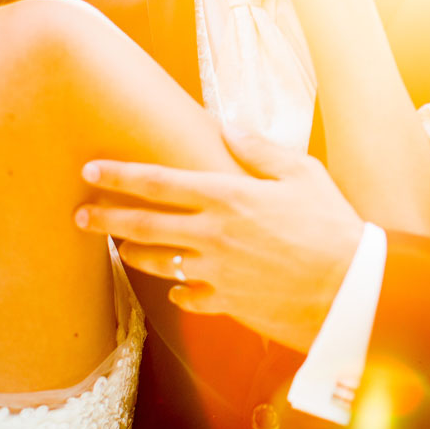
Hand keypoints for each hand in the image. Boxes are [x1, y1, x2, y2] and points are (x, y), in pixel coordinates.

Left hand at [75, 127, 365, 353]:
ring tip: (121, 250)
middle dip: (106, 219)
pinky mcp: (227, 303)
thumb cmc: (332, 225)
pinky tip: (176, 289)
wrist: (349, 287)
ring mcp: (216, 273)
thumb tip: (229, 125)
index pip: (157, 183)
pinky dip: (179, 291)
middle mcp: (212, 235)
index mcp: (227, 197)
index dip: (119, 175)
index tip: (91, 171)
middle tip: (80, 216)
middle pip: (143, 225)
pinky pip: (189, 297)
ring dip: (134, 254)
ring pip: (159, 263)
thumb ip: (260, 149)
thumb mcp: (302, 174)